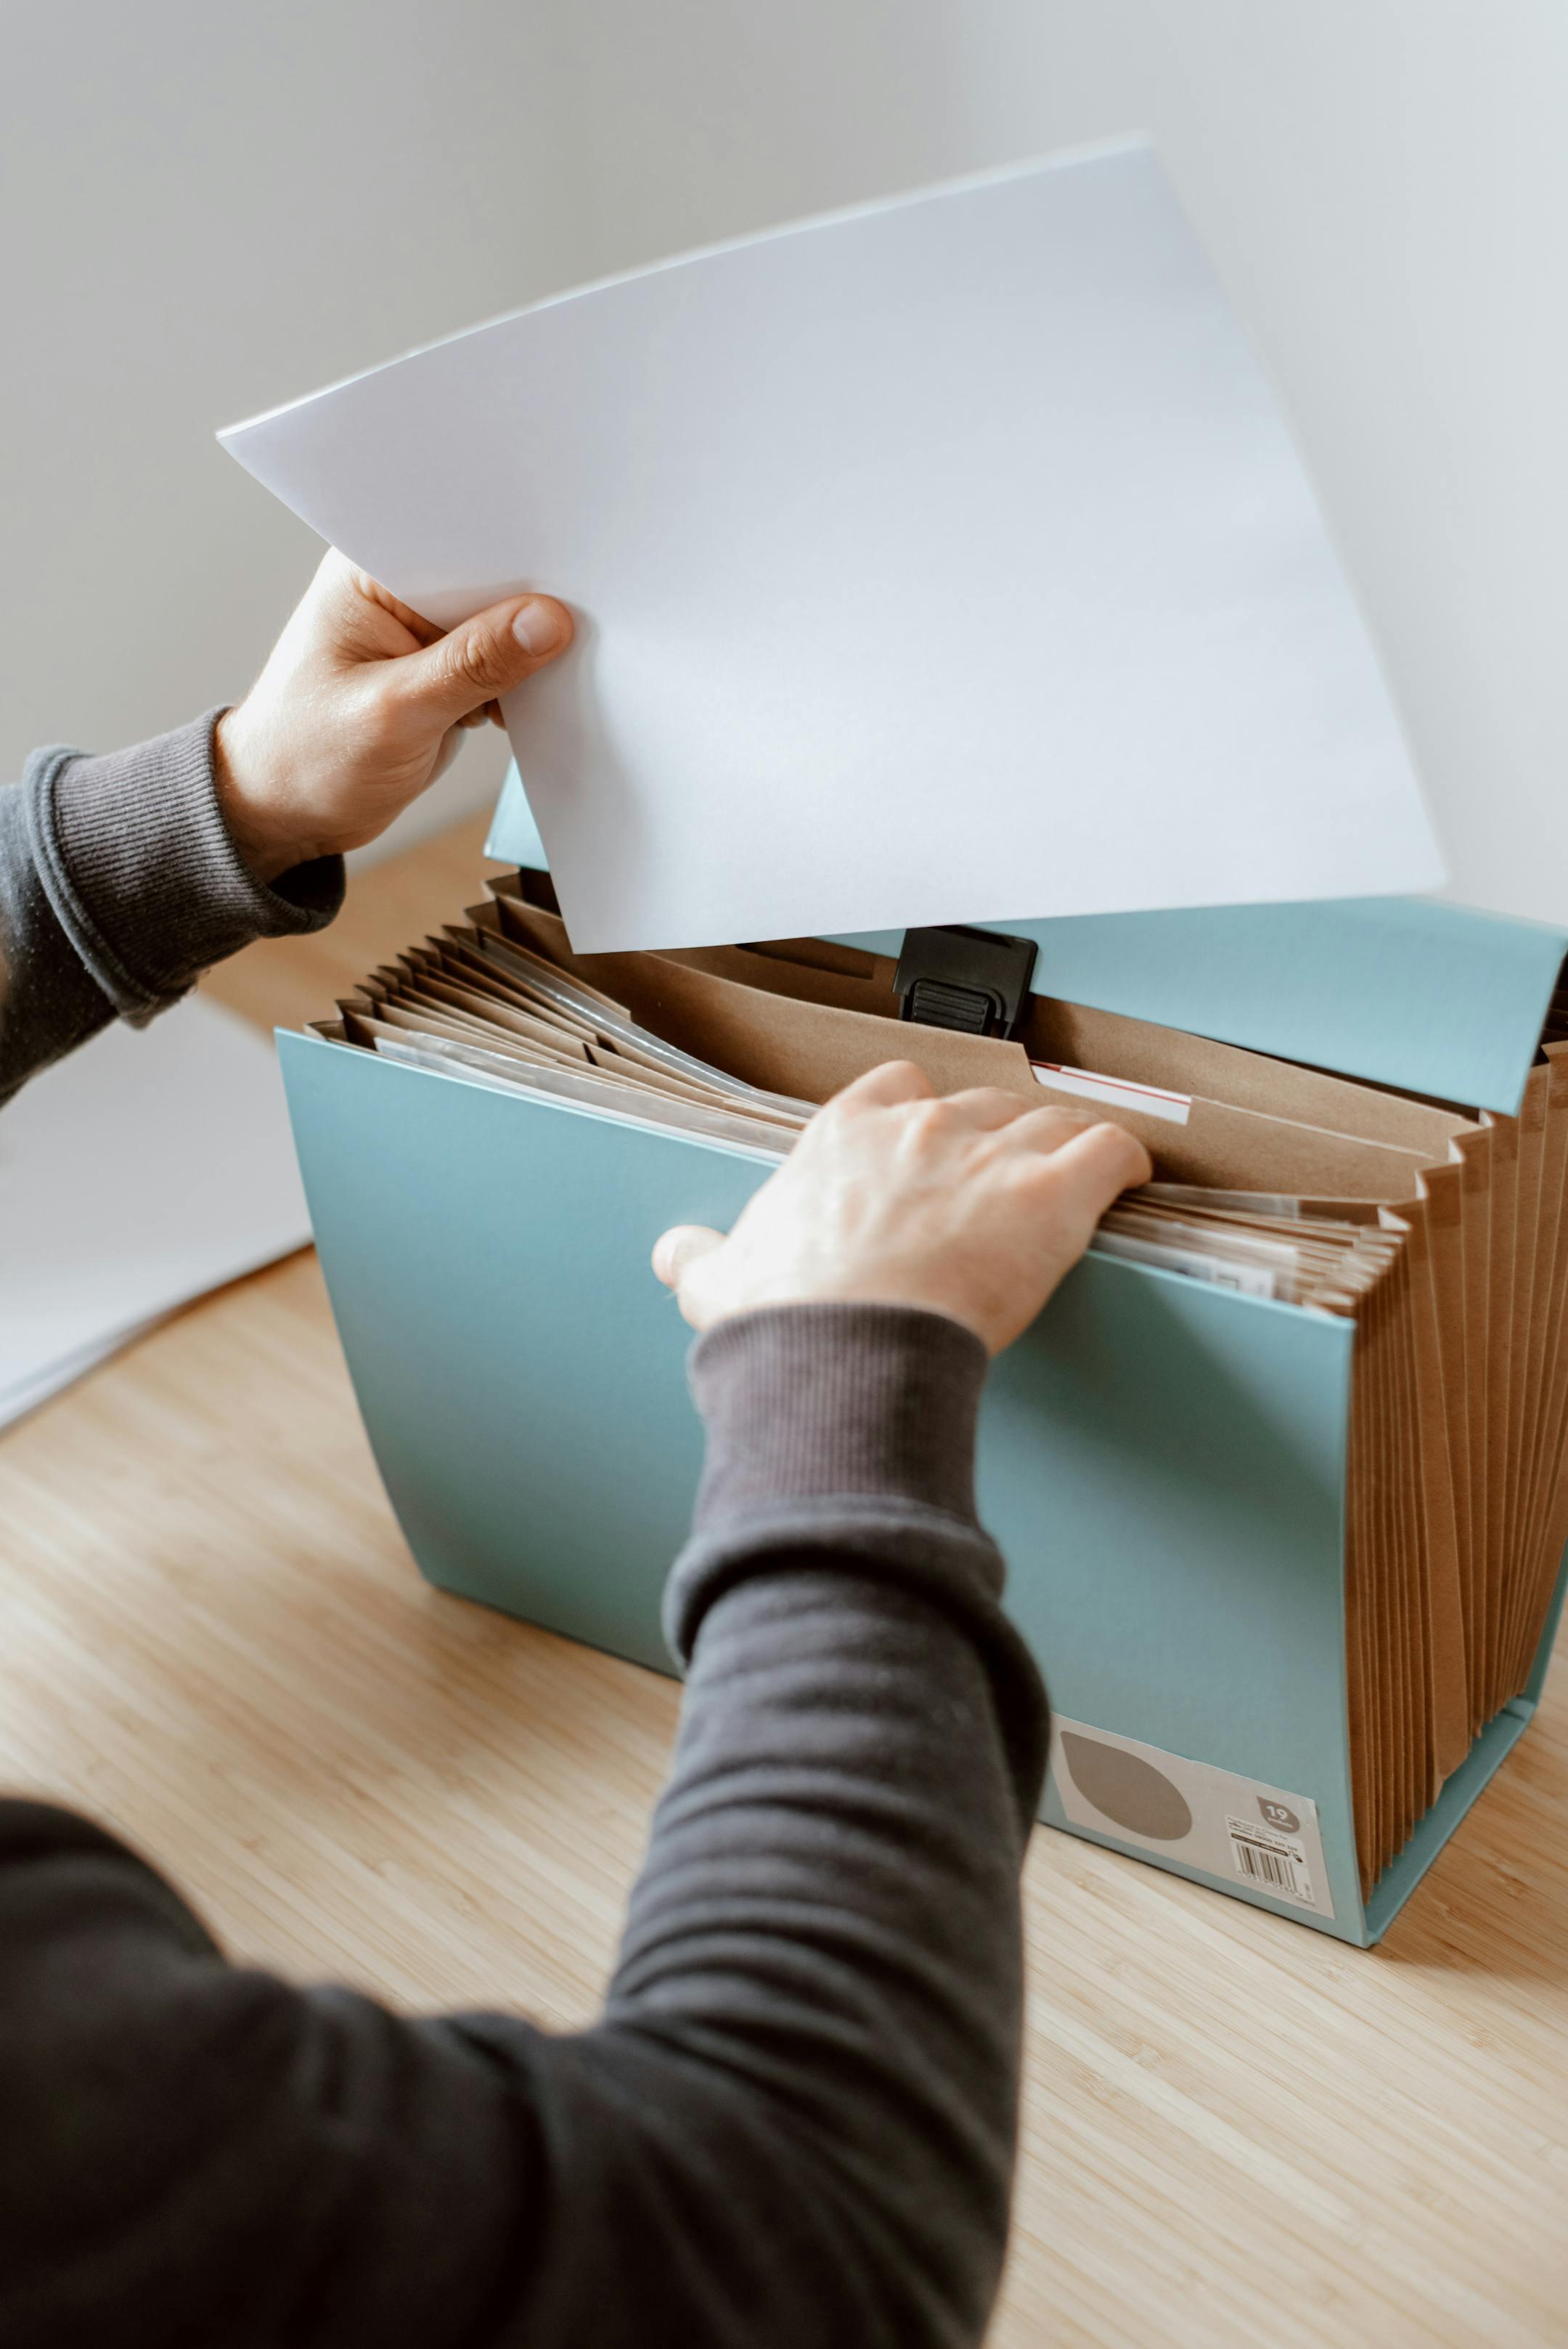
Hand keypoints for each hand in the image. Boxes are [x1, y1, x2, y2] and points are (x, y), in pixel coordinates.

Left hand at [213, 551, 572, 881]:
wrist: (286, 814)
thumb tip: (547, 622)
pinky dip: (523, 681)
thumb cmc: (308, 759)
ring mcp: (423, 632)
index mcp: (369, 572)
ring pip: (501, 622)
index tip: (570, 574)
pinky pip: (499, 662)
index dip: (516, 552)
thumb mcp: (395, 713)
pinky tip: (542, 698)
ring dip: (532, 647)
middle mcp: (398, 590)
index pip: (458, 540)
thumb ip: (472, 666)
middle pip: (488, 577)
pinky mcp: (444, 671)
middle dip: (533, 601)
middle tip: (588, 620)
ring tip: (570, 664)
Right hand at [653, 1061, 1151, 1354]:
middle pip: (984, 1105)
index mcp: (845, 1136)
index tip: (933, 1138)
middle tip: (1009, 1175)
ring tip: (1078, 1169)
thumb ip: (703, 1259)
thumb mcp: (721, 1282)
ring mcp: (991, 1155)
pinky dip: (1125, 1160)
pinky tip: (1130, 1173)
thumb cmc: (791, 1319)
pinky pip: (1109, 1151)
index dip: (925, 1112)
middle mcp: (921, 1127)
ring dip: (1066, 1144)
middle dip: (1000, 1136)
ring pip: (1051, 1122)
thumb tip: (678, 1255)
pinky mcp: (1052, 1194)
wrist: (846, 1349)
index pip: (897, 1085)